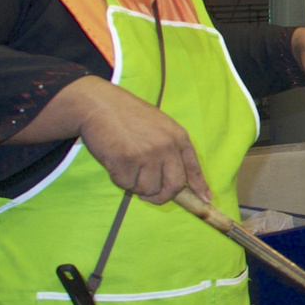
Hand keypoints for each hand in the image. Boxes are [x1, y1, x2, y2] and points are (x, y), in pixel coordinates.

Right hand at [66, 76, 208, 204]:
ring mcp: (147, 155)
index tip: (205, 199)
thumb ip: (171, 147)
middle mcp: (167, 147)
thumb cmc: (128, 114)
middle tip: (150, 195)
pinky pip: (127, 185)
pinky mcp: (126, 162)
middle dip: (163, 196)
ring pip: (149, 189)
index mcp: (178, 136)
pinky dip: (120, 180)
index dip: (199, 187)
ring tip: (128, 168)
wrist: (99, 104)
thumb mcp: (160, 124)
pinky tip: (116, 163)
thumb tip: (179, 177)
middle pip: (174, 186)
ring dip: (137, 186)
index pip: (193, 168)